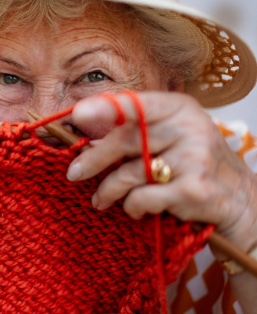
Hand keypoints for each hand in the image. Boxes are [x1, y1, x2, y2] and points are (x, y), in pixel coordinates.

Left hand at [67, 91, 256, 252]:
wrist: (242, 200)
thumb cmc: (194, 165)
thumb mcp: (171, 137)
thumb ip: (135, 133)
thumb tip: (86, 141)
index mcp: (180, 108)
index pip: (137, 104)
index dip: (106, 108)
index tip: (79, 114)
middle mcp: (189, 128)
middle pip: (127, 140)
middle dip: (94, 159)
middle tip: (74, 173)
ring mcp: (194, 158)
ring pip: (130, 172)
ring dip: (108, 190)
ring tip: (100, 199)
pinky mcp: (194, 189)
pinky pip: (143, 198)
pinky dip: (132, 207)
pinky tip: (135, 209)